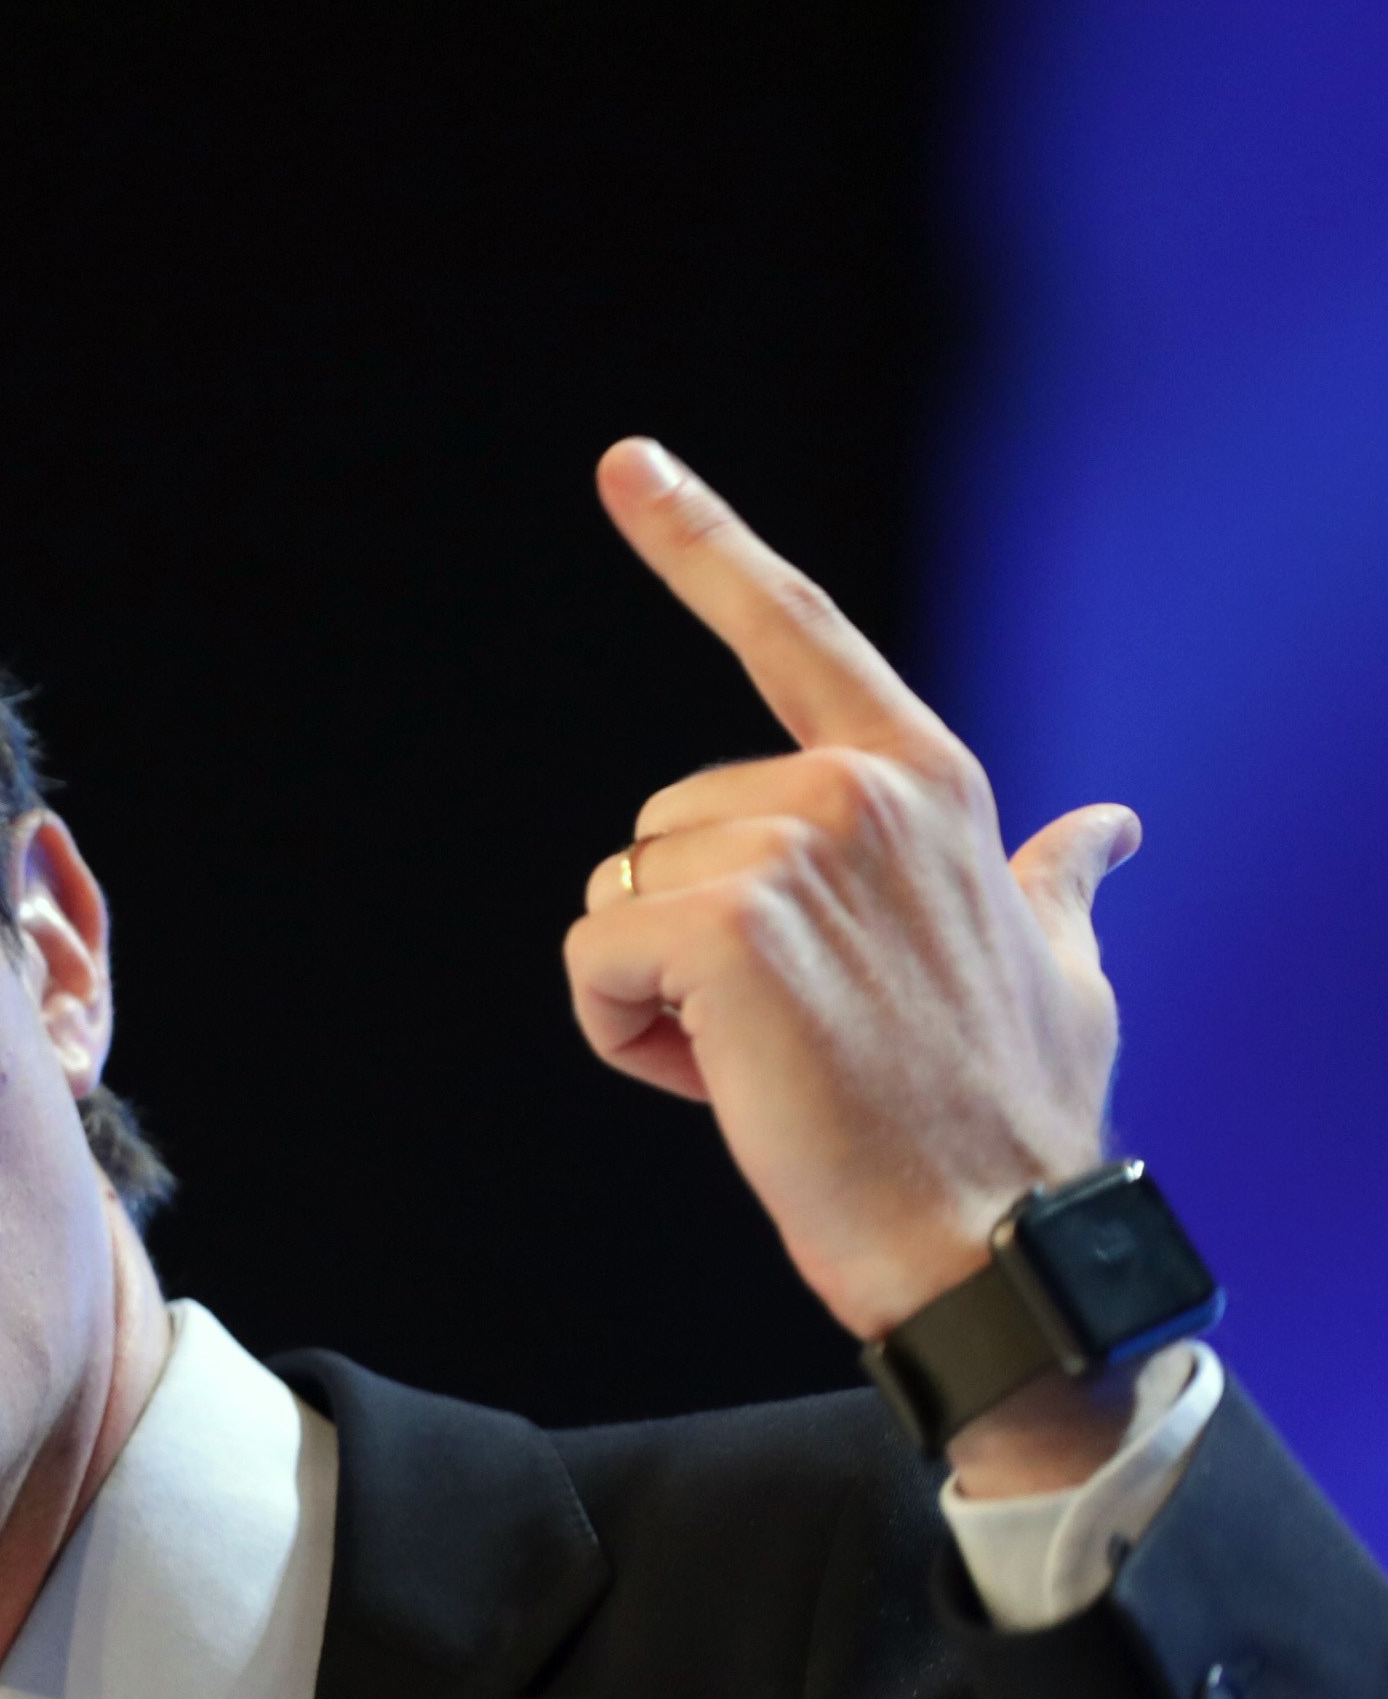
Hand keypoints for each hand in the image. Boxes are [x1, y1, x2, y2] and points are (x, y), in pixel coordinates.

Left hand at [567, 439, 1133, 1346]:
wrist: (996, 1236)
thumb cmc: (1014, 1115)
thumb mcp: (1062, 970)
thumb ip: (1058, 882)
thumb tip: (1110, 826)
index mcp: (923, 777)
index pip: (794, 627)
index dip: (700, 540)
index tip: (624, 463)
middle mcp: (854, 786)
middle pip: (658, 833)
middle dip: (690, 944)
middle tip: (798, 1032)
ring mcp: (789, 845)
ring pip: (617, 904)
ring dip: (659, 998)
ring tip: (776, 1061)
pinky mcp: (724, 924)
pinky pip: (589, 967)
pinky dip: (625, 1040)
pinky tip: (727, 1084)